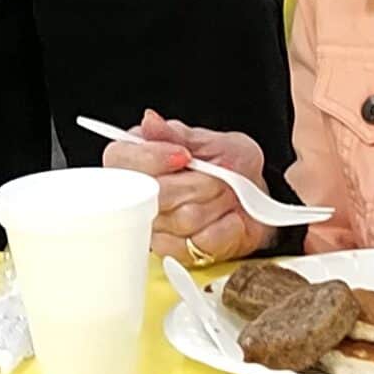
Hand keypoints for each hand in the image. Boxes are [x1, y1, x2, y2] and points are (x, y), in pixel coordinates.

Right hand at [100, 109, 271, 266]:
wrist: (252, 198)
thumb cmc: (228, 165)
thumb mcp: (209, 139)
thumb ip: (176, 134)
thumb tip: (149, 121)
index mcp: (136, 158)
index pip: (121, 159)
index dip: (153, 158)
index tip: (184, 155)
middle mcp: (138, 195)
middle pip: (157, 192)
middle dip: (200, 182)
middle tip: (220, 176)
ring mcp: (154, 227)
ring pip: (184, 218)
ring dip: (216, 203)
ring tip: (226, 193)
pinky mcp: (174, 252)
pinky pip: (201, 242)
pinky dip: (225, 227)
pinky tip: (228, 217)